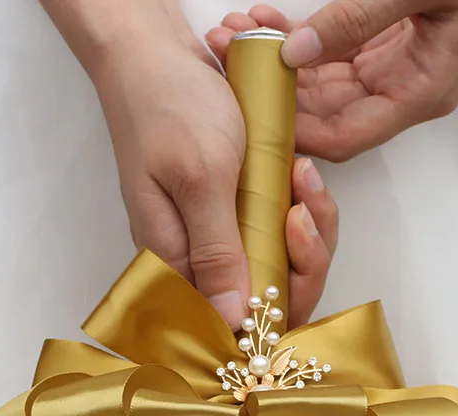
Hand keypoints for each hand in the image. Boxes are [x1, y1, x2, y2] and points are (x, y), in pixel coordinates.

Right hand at [40, 1, 336, 327]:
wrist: (152, 52)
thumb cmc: (169, 108)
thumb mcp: (201, 180)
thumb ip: (216, 253)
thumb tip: (230, 321)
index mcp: (177, 262)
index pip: (232, 319)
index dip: (277, 298)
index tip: (294, 240)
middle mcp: (193, 258)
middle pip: (262, 292)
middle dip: (301, 255)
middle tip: (305, 203)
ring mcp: (211, 234)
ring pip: (273, 259)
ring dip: (304, 224)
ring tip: (303, 175)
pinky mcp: (227, 212)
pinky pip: (270, 229)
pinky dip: (294, 205)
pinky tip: (299, 173)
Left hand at [208, 1, 457, 160]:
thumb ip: (358, 19)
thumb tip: (295, 51)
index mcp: (421, 93)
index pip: (345, 136)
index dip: (296, 131)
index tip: (253, 108)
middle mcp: (405, 89)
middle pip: (326, 111)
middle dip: (276, 88)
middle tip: (232, 56)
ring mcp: (396, 68)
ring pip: (324, 81)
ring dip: (280, 59)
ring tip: (238, 32)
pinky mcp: (388, 45)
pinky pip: (334, 52)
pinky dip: (301, 38)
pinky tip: (267, 21)